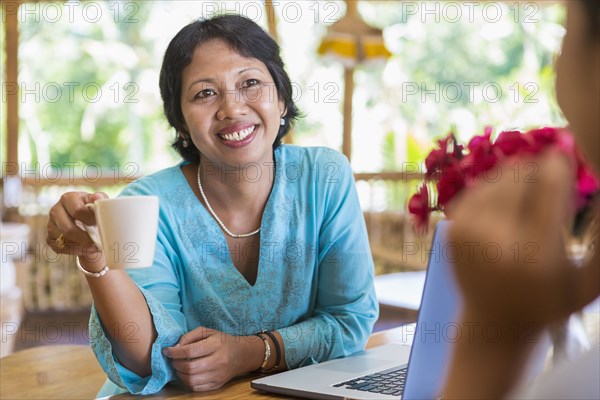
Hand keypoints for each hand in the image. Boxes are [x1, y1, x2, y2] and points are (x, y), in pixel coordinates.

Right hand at [46, 191, 108, 264]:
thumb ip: (100, 200)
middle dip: (85, 238)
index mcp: (68, 198)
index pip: (77, 211)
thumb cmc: (93, 211)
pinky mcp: (50, 238)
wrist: (88, 223)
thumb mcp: (98, 203)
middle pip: (68, 229)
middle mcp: (56, 210)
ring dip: (82, 246)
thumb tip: (98, 198)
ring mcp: (51, 225)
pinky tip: (86, 249)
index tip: (101, 226)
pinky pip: (61, 248)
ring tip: (95, 247)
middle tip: (99, 243)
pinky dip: (76, 251)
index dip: (90, 220)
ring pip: (64, 240)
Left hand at [162, 327, 259, 391]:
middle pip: (190, 368)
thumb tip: (175, 347)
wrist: (240, 355)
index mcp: (216, 345)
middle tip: (174, 360)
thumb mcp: (207, 331)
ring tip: (179, 367)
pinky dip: (187, 382)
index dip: (175, 352)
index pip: (191, 351)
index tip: (167, 350)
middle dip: (176, 364)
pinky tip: (187, 374)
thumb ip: (190, 336)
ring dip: (180, 374)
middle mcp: (218, 361)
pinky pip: (197, 388)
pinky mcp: (217, 385)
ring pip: (192, 380)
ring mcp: (218, 375)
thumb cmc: (221, 341)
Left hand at [448, 154, 598, 326]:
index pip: (547, 187)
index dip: (558, 165)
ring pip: (497, 178)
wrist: (493, 321)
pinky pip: (479, 189)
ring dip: (518, 179)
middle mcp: (494, 238)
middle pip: (520, 175)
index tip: (565, 155)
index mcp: (534, 253)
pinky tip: (508, 209)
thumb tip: (599, 196)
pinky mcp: (452, 228)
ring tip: (530, 203)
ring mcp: (466, 231)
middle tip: (550, 187)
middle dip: (538, 172)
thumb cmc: (549, 300)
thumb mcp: (588, 282)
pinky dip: (496, 190)